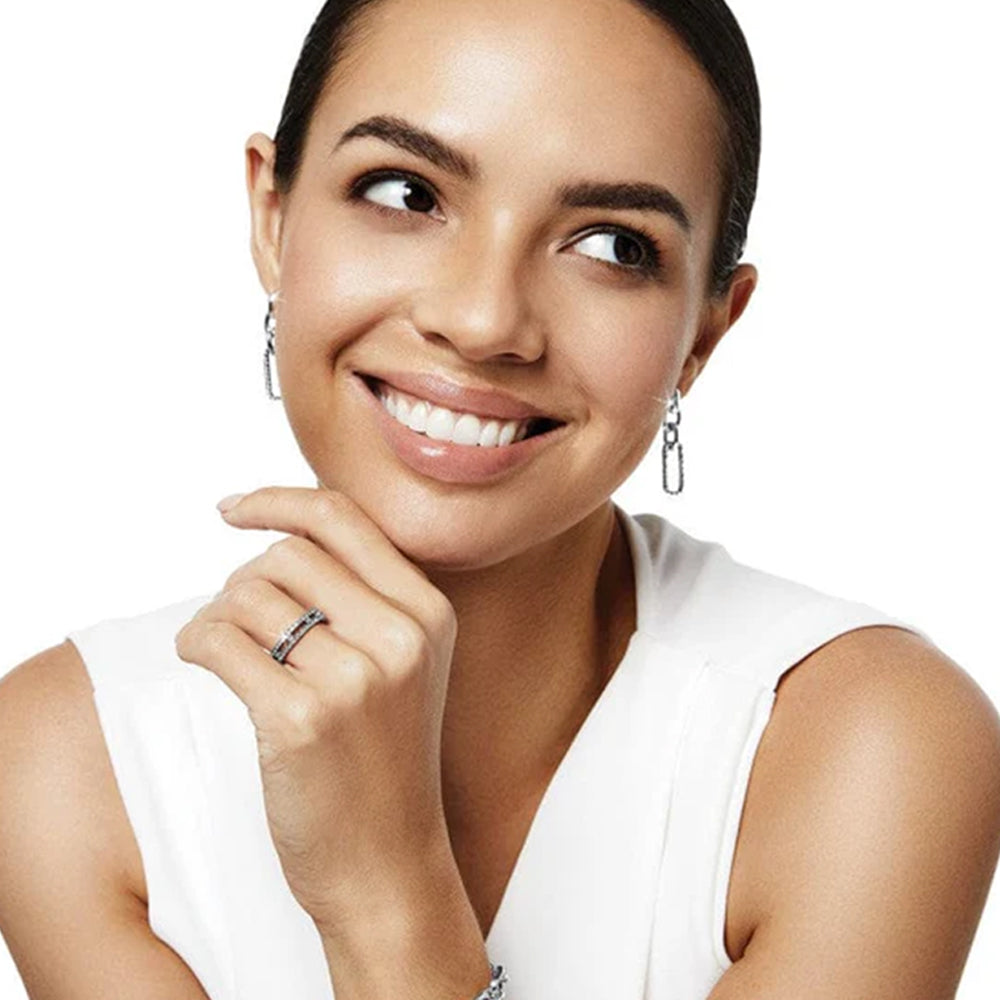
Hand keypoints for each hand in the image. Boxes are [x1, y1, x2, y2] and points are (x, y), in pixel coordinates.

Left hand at [174, 486, 459, 932]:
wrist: (387, 865)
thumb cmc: (383, 761)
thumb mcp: (404, 666)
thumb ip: (364, 597)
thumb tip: (277, 536)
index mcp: (429, 612)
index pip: (342, 518)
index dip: (278, 501)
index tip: (233, 508)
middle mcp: (400, 636)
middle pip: (287, 554)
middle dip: (246, 578)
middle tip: (239, 617)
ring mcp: (355, 679)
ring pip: (246, 596)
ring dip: (218, 615)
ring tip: (225, 650)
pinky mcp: (301, 720)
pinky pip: (218, 641)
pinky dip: (195, 642)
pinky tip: (202, 659)